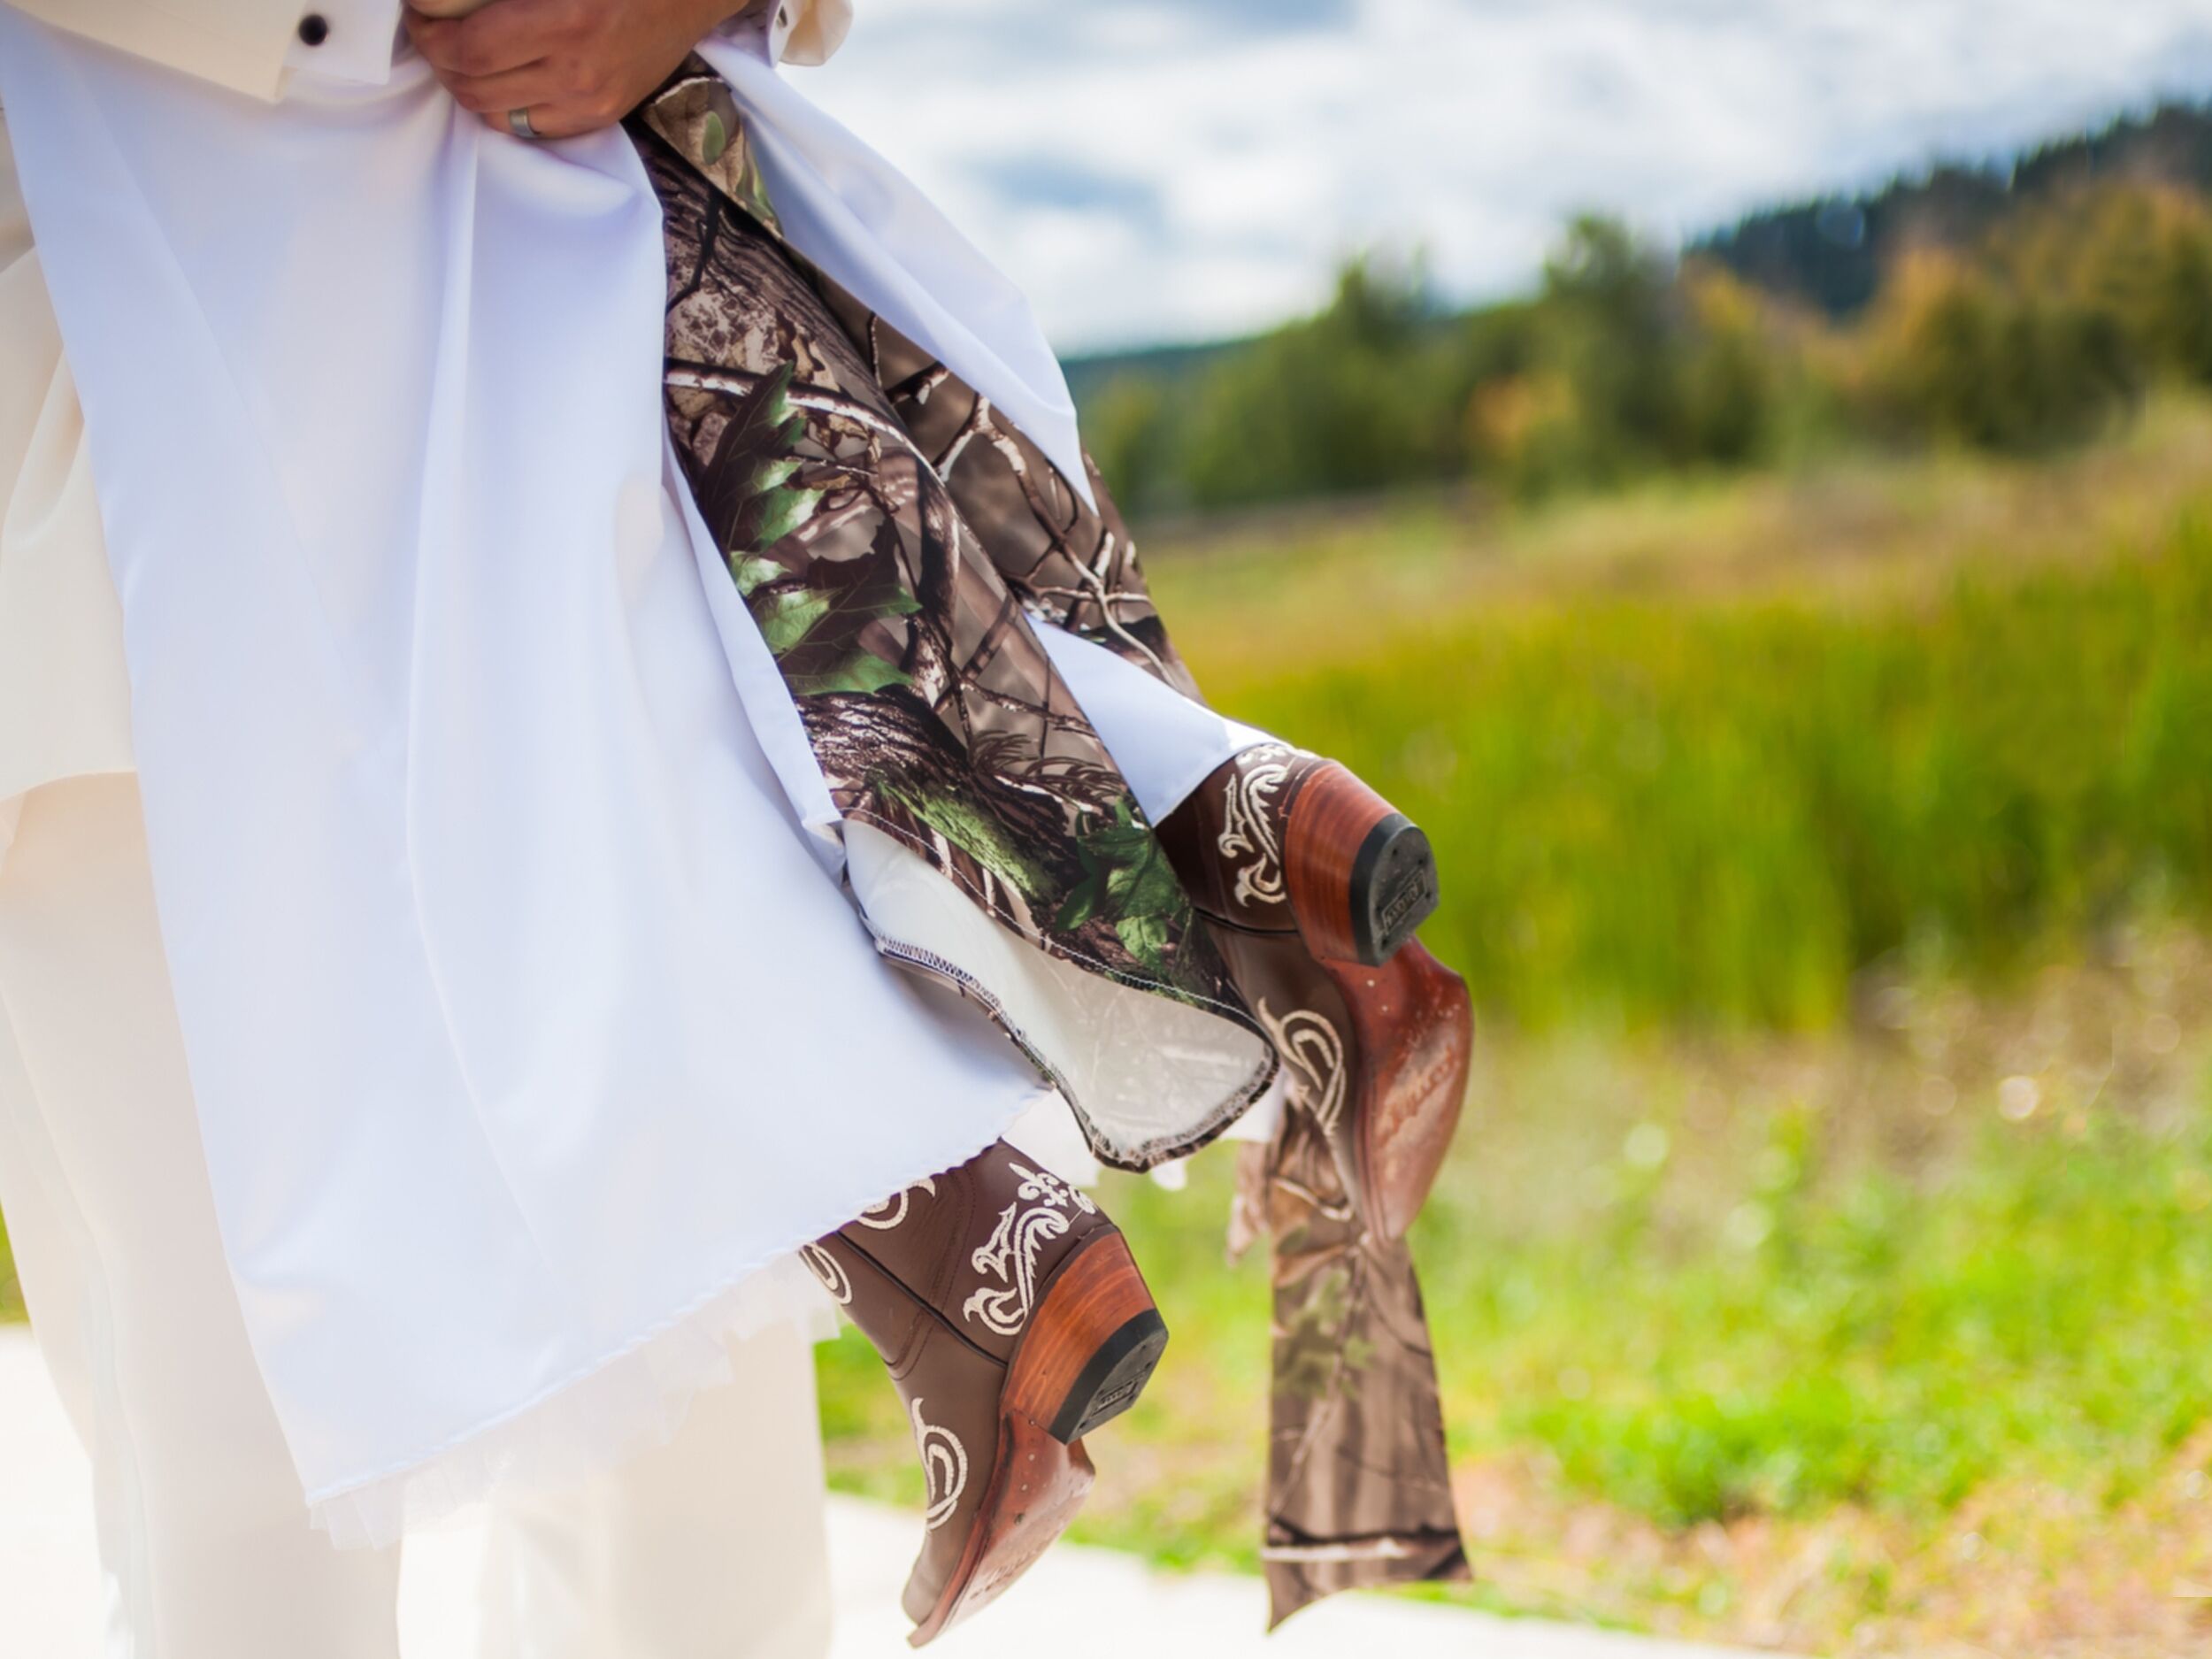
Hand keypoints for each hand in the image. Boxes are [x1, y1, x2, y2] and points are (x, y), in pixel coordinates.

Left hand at [406, 0, 744, 139]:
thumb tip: (447, 4)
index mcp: (565, 23)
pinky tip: (500, 78)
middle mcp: (576, 74)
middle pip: (474, 87)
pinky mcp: (600, 117)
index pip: (468, 50)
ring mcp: (590, 103)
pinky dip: (502, 105)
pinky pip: (530, 128)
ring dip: (465, 86)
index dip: (429, 34)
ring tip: (461, 57)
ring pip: (494, 115)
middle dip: (439, 60)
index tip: (420, 13)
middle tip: (432, 33)